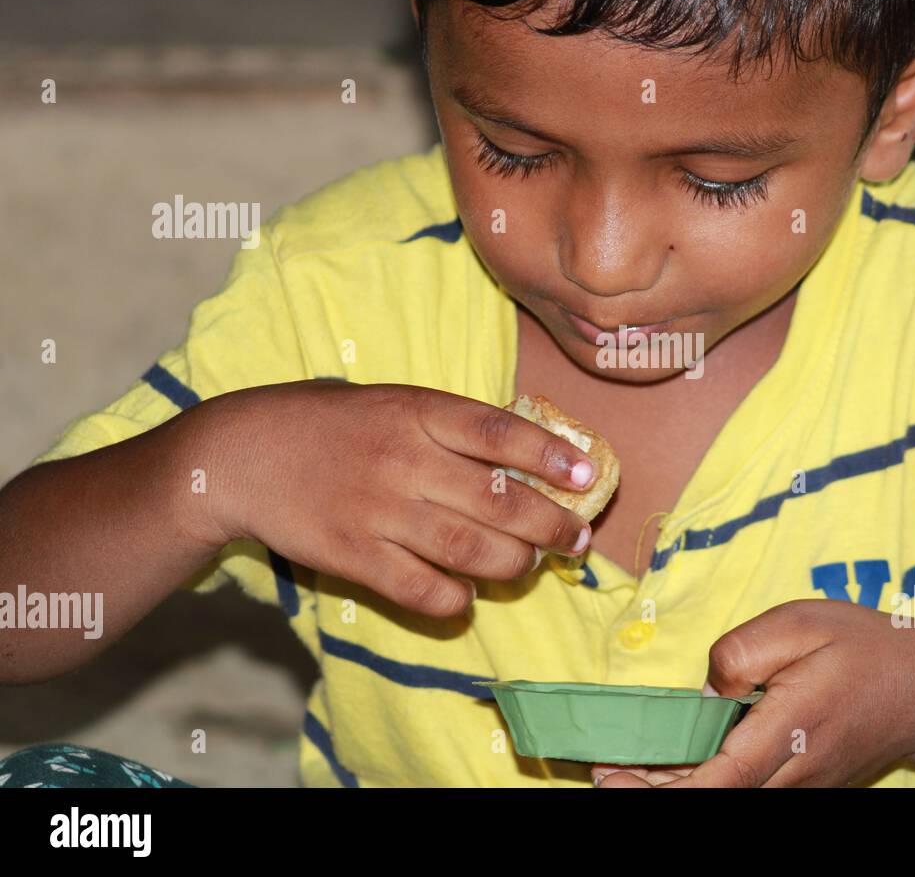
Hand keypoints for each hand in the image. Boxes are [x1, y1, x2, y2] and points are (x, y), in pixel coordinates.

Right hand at [193, 380, 596, 616]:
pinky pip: (420, 588)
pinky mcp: (351, 555)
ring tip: (529, 565)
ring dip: (514, 565)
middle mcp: (404, 460)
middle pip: (499, 502)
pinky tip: (468, 595)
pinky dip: (455, 599)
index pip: (501, 432)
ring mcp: (378, 510)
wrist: (239, 454)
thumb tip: (524, 456)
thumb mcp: (391, 402)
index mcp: (417, 411)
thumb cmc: (327, 423)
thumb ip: (449, 426)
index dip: (551, 456)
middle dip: (551, 526)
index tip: (588, 475)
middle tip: (576, 541)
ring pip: (470, 550)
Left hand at [591, 599, 914, 786]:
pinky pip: (745, 790)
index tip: (612, 776)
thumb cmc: (866, 648)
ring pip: (727, 798)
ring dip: (675, 789)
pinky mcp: (803, 784)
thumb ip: (743, 651)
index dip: (661, 788)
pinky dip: (704, 782)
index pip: (718, 778)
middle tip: (604, 774)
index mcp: (792, 727)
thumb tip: (707, 688)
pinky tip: (672, 767)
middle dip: (652, 792)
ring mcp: (801, 786)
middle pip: (714, 798)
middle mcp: (794, 772)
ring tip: (626, 768)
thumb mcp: (801, 623)